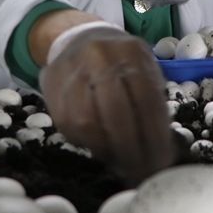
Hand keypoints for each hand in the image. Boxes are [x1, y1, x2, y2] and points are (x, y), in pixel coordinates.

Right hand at [39, 26, 175, 182]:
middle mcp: (99, 57)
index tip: (160, 163)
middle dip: (131, 150)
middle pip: (116, 113)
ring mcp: (71, 72)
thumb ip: (151, 104)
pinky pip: (69, 126)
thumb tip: (159, 152)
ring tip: (121, 164)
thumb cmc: (119, 64)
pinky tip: (101, 148)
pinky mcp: (52, 87)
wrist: (76, 39)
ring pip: (88, 122)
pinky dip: (88, 143)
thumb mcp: (142, 71)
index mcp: (130, 52)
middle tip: (140, 173)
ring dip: (107, 150)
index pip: (147, 100)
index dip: (155, 137)